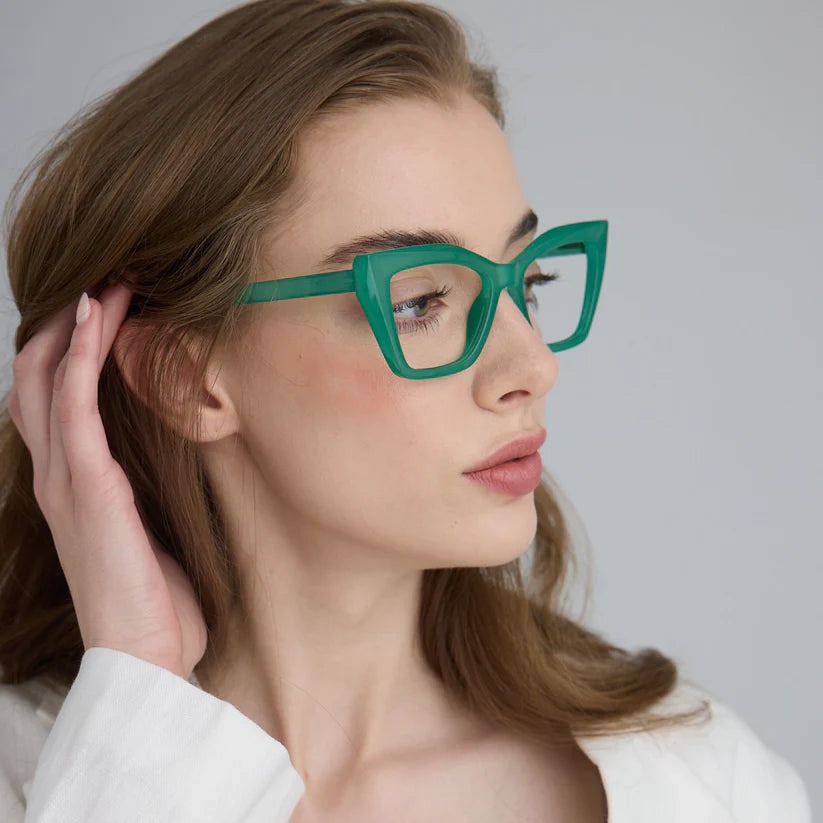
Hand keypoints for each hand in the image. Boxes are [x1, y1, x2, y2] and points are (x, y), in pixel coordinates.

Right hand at [6, 283, 207, 679]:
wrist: (145, 654)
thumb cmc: (152, 597)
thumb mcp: (144, 530)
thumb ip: (137, 490)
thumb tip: (160, 457)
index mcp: (71, 483)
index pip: (54, 399)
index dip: (71, 349)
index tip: (108, 308)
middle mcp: (57, 474)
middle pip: (41, 378)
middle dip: (68, 324)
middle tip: (107, 280)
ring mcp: (66, 478)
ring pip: (51, 380)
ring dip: (77, 324)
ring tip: (107, 281)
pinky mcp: (88, 486)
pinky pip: (77, 405)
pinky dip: (85, 354)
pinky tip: (98, 316)